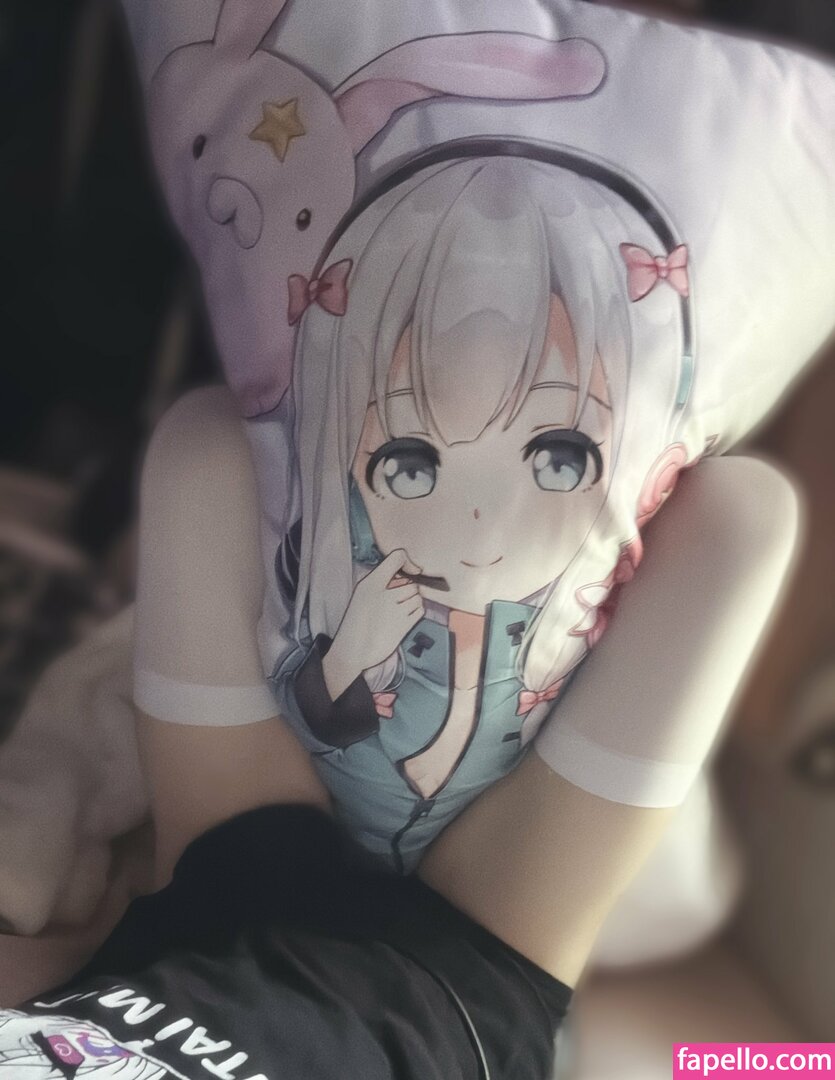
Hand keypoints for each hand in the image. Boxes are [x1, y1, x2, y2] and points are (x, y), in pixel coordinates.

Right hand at [322, 549, 424, 699]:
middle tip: (396, 601)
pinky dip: (416, 613)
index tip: (410, 571)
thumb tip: (403, 573)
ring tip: (398, 612)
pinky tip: (403, 619)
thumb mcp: (362, 594)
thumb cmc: (357, 621)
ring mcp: (395, 609)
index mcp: (371, 582)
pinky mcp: (403, 625)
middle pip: (411, 583)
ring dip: (412, 603)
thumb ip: (380, 581)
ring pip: (418, 597)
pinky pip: (420, 610)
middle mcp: (384, 593)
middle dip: (408, 591)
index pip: (397, 557)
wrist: (353, 649)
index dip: (408, 562)